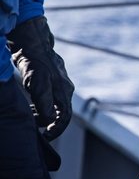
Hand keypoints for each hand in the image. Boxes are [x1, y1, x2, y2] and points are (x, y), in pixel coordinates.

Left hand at [7, 15, 74, 139]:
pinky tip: (32, 104)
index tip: (46, 136)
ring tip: (32, 116)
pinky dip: (42, 105)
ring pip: (56, 105)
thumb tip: (47, 120)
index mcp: (64, 91)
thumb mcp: (37, 83)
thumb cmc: (34, 61)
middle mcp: (65, 88)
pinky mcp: (53, 79)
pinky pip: (51, 97)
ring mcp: (60, 83)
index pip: (64, 117)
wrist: (32, 42)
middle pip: (62, 113)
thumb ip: (43, 103)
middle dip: (50, 123)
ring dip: (44, 114)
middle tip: (38, 131)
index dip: (56, 129)